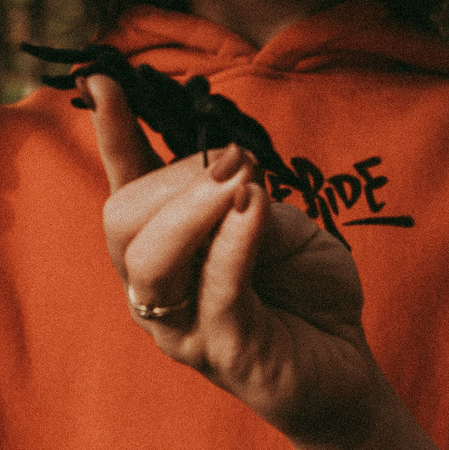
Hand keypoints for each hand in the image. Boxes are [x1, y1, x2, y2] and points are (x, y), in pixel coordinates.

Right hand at [89, 76, 386, 449]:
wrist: (346, 371)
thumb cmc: (308, 294)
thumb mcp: (283, 227)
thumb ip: (247, 202)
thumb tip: (230, 177)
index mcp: (165, 246)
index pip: (124, 183)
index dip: (111, 130)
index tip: (103, 77)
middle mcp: (156, 286)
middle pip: (123, 219)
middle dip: (173, 179)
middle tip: (237, 159)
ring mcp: (182, 325)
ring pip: (151, 259)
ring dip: (194, 207)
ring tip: (240, 180)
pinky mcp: (224, 352)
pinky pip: (215, 291)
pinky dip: (232, 243)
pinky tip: (253, 209)